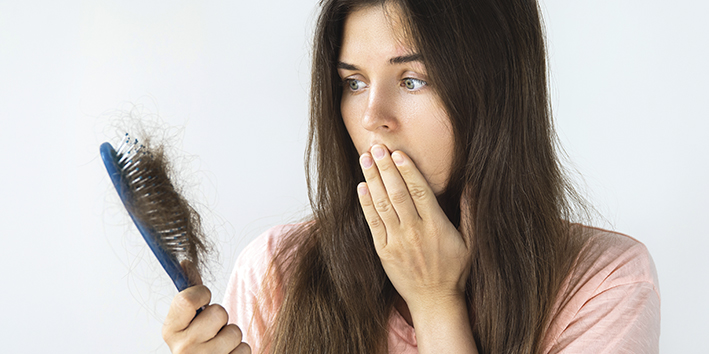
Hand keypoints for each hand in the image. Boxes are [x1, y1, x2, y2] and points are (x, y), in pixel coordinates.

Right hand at [162, 260, 250, 353]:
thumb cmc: (197, 342)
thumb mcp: (188, 319)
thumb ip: (190, 292)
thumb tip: (186, 262)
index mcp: (170, 330)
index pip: (187, 299)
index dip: (202, 293)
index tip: (204, 298)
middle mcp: (182, 348)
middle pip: (218, 313)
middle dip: (221, 318)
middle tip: (213, 329)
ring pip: (234, 332)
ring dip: (232, 336)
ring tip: (221, 344)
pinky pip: (244, 349)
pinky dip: (239, 352)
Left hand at [356, 145, 471, 310]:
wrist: (434, 302)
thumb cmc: (455, 271)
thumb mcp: (471, 242)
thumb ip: (470, 212)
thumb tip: (472, 184)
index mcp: (436, 227)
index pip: (420, 191)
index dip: (408, 170)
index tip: (399, 153)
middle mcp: (414, 232)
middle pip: (398, 193)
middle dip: (386, 168)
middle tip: (377, 147)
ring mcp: (396, 242)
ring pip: (382, 205)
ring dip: (372, 179)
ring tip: (365, 158)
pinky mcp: (383, 252)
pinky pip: (373, 224)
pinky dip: (366, 204)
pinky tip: (362, 187)